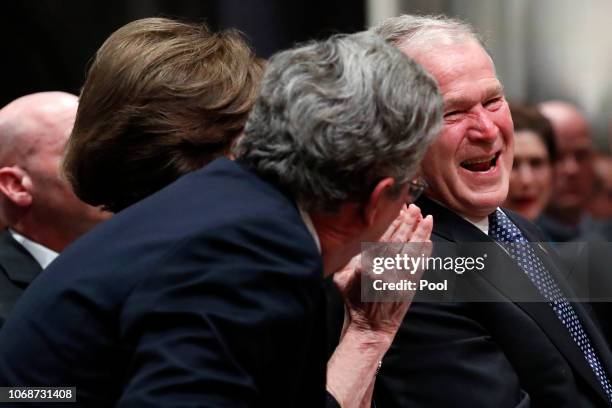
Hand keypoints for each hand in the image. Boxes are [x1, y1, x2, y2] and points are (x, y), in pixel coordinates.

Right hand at [333, 204, 432, 340]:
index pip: (382, 237)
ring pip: (413, 250)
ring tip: (428, 218)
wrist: (370, 327)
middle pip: (400, 240)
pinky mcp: (410, 286)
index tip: (398, 209)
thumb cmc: (354, 302)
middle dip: (409, 222)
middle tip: (415, 208)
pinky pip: (420, 265)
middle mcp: (384, 270)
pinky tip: (430, 241)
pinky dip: (426, 252)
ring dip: (421, 233)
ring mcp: (399, 278)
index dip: (391, 222)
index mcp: (366, 265)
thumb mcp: (342, 278)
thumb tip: (354, 236)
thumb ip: (349, 258)